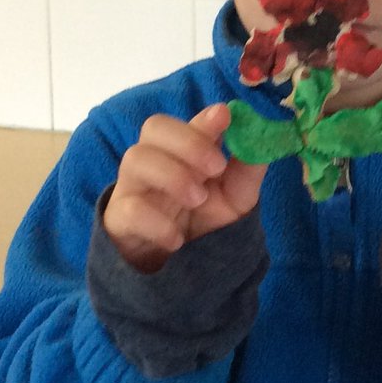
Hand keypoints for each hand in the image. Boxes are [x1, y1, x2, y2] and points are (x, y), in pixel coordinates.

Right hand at [104, 104, 267, 272]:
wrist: (178, 265)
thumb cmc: (205, 218)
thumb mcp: (236, 196)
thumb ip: (248, 169)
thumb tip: (262, 139)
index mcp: (184, 149)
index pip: (188, 121)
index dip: (205, 118)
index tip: (225, 117)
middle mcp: (155, 159)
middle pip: (155, 127)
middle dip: (189, 142)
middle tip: (216, 168)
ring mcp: (133, 186)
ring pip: (135, 159)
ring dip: (172, 175)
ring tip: (198, 200)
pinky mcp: (119, 218)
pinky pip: (128, 209)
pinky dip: (155, 222)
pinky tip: (176, 239)